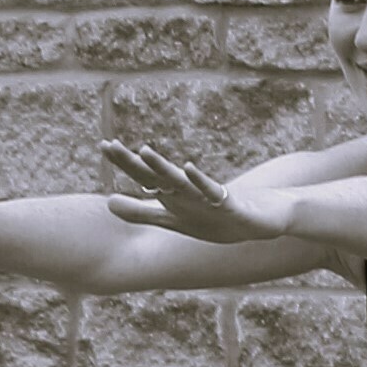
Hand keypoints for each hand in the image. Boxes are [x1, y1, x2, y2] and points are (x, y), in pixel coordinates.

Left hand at [101, 141, 292, 243]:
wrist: (262, 221)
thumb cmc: (217, 219)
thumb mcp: (176, 220)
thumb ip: (142, 213)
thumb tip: (107, 203)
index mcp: (174, 195)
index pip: (144, 177)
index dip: (125, 163)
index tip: (104, 146)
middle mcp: (188, 192)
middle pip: (157, 175)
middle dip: (134, 163)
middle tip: (111, 145)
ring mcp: (209, 197)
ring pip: (181, 181)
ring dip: (163, 168)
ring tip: (144, 152)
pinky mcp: (230, 205)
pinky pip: (213, 192)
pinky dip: (200, 182)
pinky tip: (188, 169)